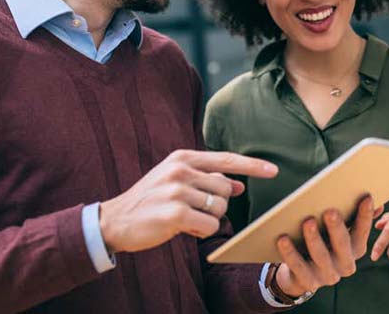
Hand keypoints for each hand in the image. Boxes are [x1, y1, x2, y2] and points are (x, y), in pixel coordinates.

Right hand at [99, 150, 277, 252]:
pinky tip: (183, 228)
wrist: (116, 220)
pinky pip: (209, 224)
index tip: (273, 170)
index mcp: (182, 158)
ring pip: (219, 208)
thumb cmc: (150, 201)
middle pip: (225, 189)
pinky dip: (201, 230)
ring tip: (184, 219)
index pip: (225, 159)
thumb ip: (206, 180)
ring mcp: (178, 190)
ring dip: (207, 219)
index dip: (252, 165)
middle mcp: (181, 170)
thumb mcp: (176, 182)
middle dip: (217, 204)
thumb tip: (238, 184)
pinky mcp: (176, 213)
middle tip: (193, 210)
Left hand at [273, 196, 379, 297]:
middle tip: (330, 211)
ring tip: (307, 222)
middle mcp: (345, 264)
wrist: (301, 274)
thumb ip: (356, 219)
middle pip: (342, 244)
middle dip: (337, 228)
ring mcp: (328, 276)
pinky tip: (282, 239)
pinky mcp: (309, 282)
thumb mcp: (340, 232)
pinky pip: (298, 266)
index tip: (366, 198)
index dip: (365, 216)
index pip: (363, 232)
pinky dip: (290, 253)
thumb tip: (378, 204)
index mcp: (356, 250)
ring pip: (320, 256)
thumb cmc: (324, 243)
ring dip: (314, 239)